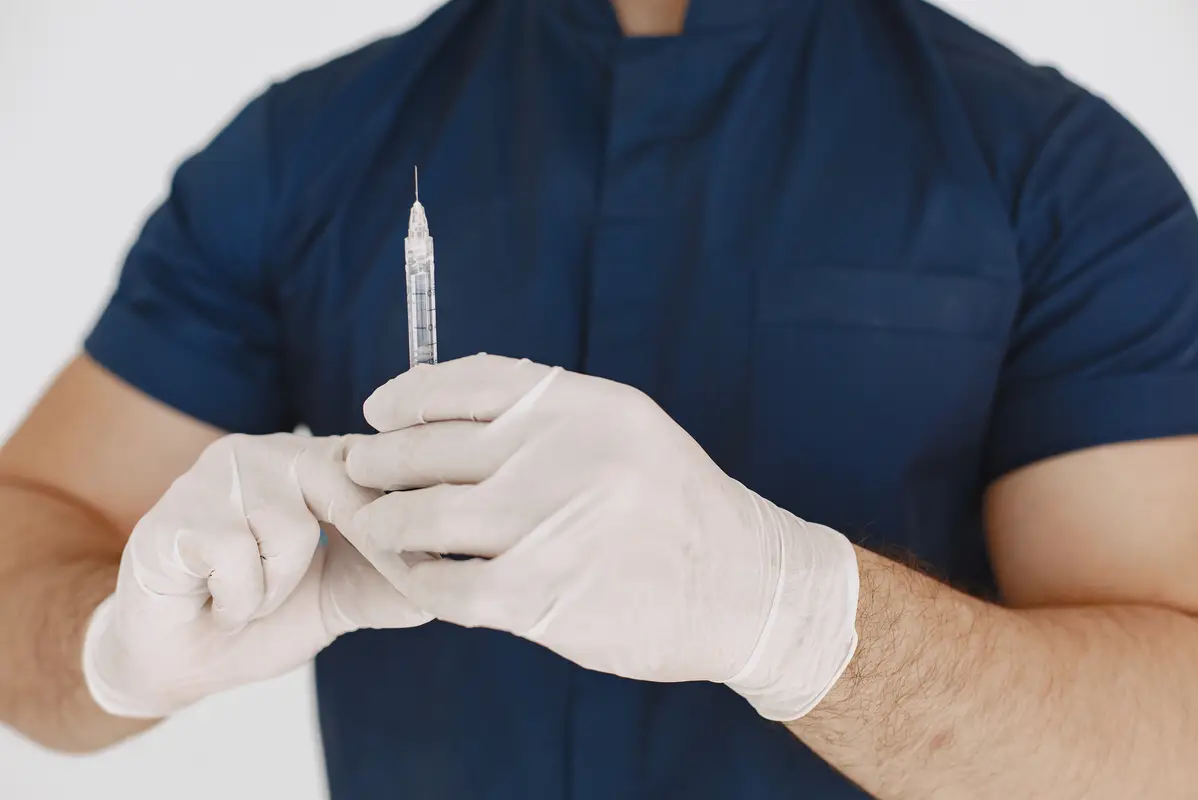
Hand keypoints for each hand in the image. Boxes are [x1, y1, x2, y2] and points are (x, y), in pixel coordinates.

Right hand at [83, 433, 429, 718]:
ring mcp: (216, 475)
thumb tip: (455, 576)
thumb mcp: (348, 596)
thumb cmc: (268, 615)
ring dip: (278, 586)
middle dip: (365, 542)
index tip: (437, 550)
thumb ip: (398, 580)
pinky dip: (239, 600)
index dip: (412, 507)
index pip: (380, 460)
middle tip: (347, 585)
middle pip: (341, 478)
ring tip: (253, 594)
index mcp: (316, 461)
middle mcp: (270, 452)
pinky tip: (217, 601)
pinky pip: (236, 557)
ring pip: (288, 527)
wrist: (182, 660)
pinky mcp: (174, 513)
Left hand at [344, 355, 859, 720]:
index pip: (467, 382)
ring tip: (376, 525)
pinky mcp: (542, 596)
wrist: (746, 588)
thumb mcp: (625, 432)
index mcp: (584, 406)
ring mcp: (551, 526)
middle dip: (378, 461)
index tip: (378, 411)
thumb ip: (546, 417)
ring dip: (384, 521)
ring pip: (422, 517)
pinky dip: (417, 579)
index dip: (407, 395)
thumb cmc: (674, 508)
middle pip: (429, 448)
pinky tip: (416, 575)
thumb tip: (441, 413)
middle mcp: (565, 454)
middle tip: (359, 471)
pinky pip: (443, 584)